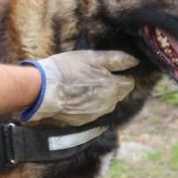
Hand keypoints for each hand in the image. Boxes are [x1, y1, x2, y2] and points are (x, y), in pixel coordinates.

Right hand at [21, 50, 137, 125]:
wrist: (42, 90)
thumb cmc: (67, 69)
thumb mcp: (92, 57)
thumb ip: (116, 59)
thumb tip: (135, 61)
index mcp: (113, 87)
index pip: (128, 82)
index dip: (121, 74)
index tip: (109, 69)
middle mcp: (108, 104)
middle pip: (117, 95)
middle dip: (110, 86)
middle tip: (92, 76)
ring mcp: (95, 114)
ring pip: (104, 104)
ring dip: (98, 96)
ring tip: (81, 86)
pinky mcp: (82, 121)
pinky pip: (90, 111)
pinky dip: (85, 104)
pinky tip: (73, 96)